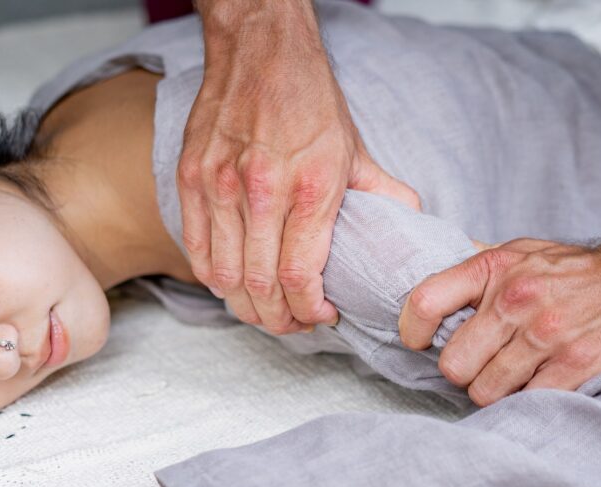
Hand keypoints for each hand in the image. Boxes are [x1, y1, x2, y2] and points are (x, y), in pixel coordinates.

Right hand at [180, 1, 418, 333]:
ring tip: (264, 309)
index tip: (321, 315)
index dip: (308, 311)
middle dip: (279, 320)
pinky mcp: (191, 178)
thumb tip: (409, 222)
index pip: (300, 277)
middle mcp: (261, 191)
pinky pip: (196, 249)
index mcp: (310, 188)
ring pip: (224, 276)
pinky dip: (214, 277)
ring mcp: (219, 185)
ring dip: (245, 306)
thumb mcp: (355, 149)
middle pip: (260, 286)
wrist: (261, 50)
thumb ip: (383, 193)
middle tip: (293, 324)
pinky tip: (233, 282)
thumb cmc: (308, 100)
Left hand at [399, 237, 600, 406]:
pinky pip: (527, 403)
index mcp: (495, 267)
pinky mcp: (576, 364)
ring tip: (519, 377)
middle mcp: (516, 299)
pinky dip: (531, 403)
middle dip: (466, 372)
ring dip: (498, 392)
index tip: (421, 341)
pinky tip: (544, 386)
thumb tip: (428, 289)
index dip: (413, 330)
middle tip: (486, 366)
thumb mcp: (523, 252)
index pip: (425, 302)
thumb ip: (478, 270)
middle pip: (453, 365)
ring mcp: (546, 333)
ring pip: (485, 392)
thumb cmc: (579, 271)